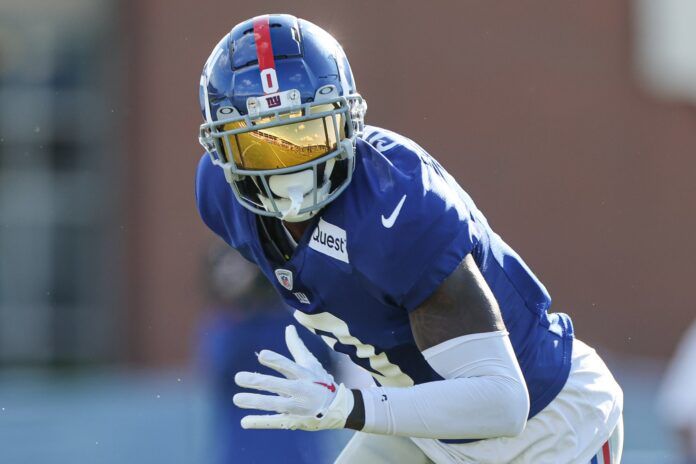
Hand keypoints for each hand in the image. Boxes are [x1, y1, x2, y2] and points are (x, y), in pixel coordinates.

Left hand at [233, 325, 353, 430]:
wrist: (337, 408)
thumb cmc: (320, 381)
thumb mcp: (310, 363)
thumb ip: (296, 346)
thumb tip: (289, 327)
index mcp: (305, 374)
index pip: (290, 366)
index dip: (276, 360)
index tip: (261, 354)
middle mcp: (302, 390)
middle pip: (279, 385)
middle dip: (259, 382)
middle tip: (238, 377)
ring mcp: (297, 407)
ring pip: (275, 404)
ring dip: (256, 402)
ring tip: (236, 398)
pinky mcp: (293, 421)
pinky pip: (276, 422)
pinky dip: (260, 422)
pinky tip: (244, 421)